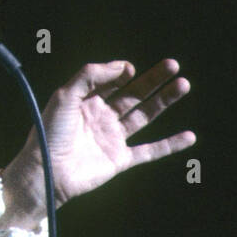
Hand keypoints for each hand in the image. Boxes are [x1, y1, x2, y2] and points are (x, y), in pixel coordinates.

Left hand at [2, 59, 195, 222]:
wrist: (46, 171)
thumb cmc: (49, 133)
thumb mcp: (64, 96)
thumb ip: (90, 76)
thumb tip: (123, 66)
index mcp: (85, 102)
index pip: (111, 82)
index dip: (122, 72)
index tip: (130, 68)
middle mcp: (101, 118)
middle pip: (133, 95)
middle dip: (153, 80)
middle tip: (174, 65)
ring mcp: (112, 139)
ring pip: (144, 116)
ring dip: (164, 101)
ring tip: (183, 85)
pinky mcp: (119, 160)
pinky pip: (149, 151)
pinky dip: (170, 145)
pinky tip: (190, 136)